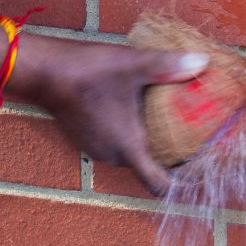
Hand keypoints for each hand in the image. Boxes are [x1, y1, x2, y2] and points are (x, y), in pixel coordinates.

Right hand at [13, 35, 208, 196]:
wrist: (42, 70)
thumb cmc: (88, 72)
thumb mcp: (132, 65)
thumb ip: (167, 66)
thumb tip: (203, 61)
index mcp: (127, 148)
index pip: (158, 184)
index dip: (180, 184)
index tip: (197, 173)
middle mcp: (111, 155)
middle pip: (148, 165)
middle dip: (169, 154)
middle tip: (190, 133)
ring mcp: (95, 148)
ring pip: (130, 152)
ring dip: (146, 140)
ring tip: (166, 118)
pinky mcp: (85, 136)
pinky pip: (114, 141)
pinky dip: (127, 131)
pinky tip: (135, 107)